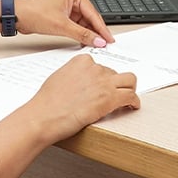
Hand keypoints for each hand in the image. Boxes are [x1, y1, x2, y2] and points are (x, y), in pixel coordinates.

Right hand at [13, 54, 139, 143]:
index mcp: (82, 61)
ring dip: (129, 88)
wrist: (44, 116)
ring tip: (127, 97)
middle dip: (115, 84)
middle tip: (114, 93)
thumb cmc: (47, 102)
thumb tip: (82, 84)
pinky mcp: (110, 98)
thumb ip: (74, 76)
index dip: (103, 77)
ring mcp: (104, 82)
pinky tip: (131, 106)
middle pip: (115, 73)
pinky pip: (131, 96)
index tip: (103, 84)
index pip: (101, 65)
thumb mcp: (59, 78)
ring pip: (129, 80)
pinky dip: (134, 102)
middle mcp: (95, 68)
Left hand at [15, 0, 114, 47]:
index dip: (102, 29)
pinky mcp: (64, 16)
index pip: (94, 14)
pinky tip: (85, 41)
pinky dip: (81, 34)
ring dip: (88, 34)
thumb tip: (97, 40)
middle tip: (104, 44)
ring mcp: (69, 8)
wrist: (18, 16)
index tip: (109, 39)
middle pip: (91, 18)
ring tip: (94, 44)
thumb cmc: (34, 13)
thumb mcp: (62, 26)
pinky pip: (77, 26)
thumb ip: (82, 34)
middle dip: (96, 32)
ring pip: (85, 23)